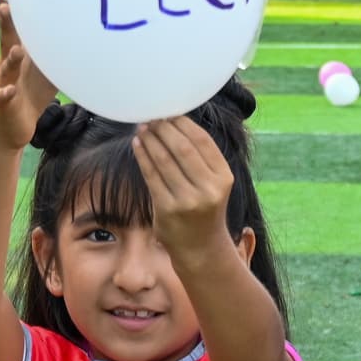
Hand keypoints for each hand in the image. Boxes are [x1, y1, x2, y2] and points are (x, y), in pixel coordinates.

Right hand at [0, 0, 55, 149]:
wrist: (15, 125)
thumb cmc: (32, 91)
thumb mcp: (47, 65)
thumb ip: (55, 44)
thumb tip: (82, 21)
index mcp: (16, 49)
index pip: (12, 20)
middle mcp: (6, 62)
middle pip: (4, 37)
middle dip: (4, 21)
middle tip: (5, 4)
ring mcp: (3, 81)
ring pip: (5, 67)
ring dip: (11, 59)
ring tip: (18, 51)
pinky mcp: (4, 102)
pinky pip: (3, 96)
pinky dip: (5, 93)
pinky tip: (8, 90)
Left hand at [132, 116, 234, 257]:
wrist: (201, 247)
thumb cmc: (204, 208)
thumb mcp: (214, 184)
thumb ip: (201, 159)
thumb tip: (176, 122)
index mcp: (223, 177)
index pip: (202, 141)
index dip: (183, 124)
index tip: (169, 113)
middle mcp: (208, 189)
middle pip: (182, 148)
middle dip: (164, 129)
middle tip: (152, 118)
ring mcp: (187, 200)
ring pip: (164, 160)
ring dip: (150, 140)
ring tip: (142, 128)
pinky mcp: (167, 209)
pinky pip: (151, 176)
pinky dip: (143, 157)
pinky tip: (137, 145)